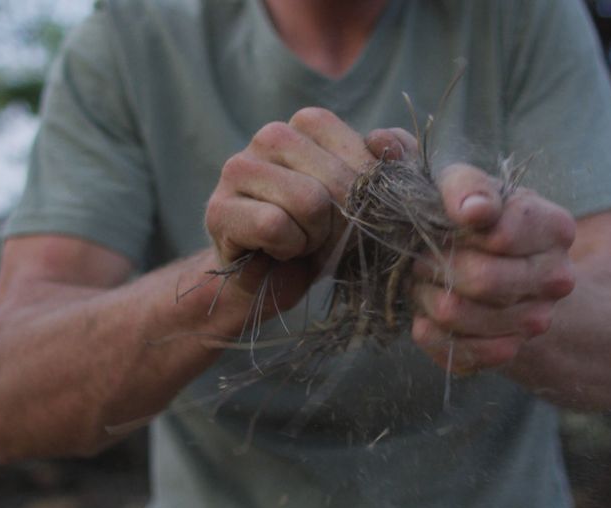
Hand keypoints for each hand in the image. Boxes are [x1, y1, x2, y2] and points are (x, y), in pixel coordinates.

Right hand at [204, 107, 411, 308]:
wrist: (277, 279)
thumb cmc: (325, 234)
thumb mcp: (368, 198)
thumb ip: (391, 162)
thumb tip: (383, 141)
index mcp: (308, 125)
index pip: (355, 148)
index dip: (363, 194)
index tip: (351, 213)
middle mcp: (270, 136)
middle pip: (335, 180)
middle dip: (342, 222)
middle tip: (325, 236)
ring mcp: (238, 168)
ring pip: (306, 200)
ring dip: (314, 236)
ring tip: (301, 241)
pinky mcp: (219, 208)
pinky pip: (273, 225)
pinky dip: (287, 248)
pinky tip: (279, 250)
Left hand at [410, 164, 577, 373]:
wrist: (491, 272)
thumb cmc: (470, 220)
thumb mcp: (460, 184)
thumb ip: (423, 162)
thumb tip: (383, 143)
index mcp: (555, 227)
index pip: (501, 231)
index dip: (458, 226)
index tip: (444, 220)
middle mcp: (556, 277)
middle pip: (482, 279)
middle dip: (435, 265)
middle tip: (419, 255)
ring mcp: (535, 320)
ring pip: (461, 316)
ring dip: (426, 298)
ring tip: (420, 281)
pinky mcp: (508, 352)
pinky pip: (458, 353)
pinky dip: (430, 334)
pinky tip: (423, 317)